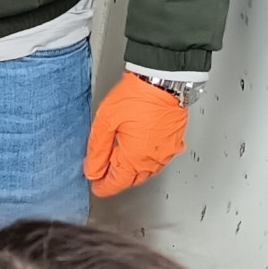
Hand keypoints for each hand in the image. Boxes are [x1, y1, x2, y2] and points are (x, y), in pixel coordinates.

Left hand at [83, 72, 188, 197]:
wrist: (164, 81)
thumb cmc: (137, 96)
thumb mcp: (106, 121)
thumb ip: (97, 149)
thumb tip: (92, 170)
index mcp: (134, 158)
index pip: (116, 183)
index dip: (103, 186)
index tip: (96, 186)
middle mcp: (153, 160)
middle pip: (132, 180)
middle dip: (117, 179)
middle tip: (104, 174)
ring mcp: (166, 153)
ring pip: (146, 171)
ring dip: (132, 170)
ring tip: (119, 161)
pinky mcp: (175, 143)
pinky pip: (159, 160)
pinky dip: (146, 160)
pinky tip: (139, 151)